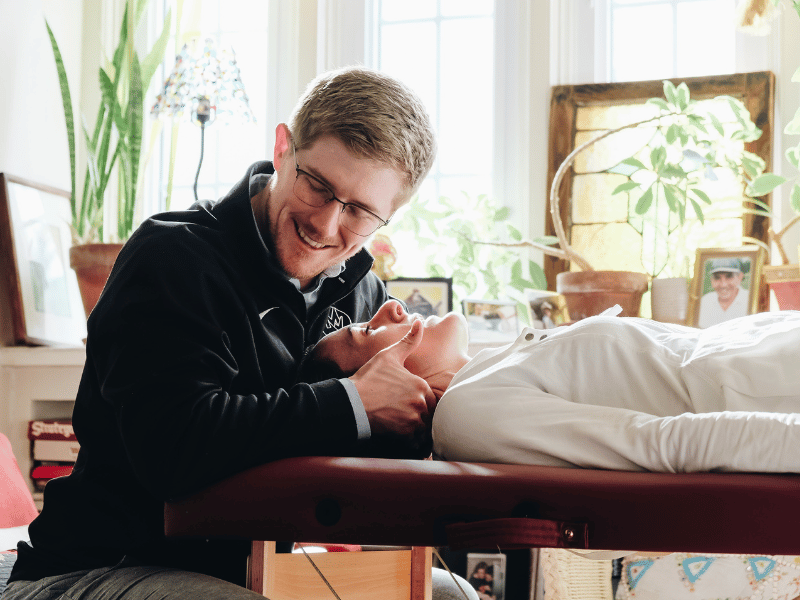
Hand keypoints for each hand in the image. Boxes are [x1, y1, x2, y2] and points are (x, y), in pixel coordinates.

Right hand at [350, 320, 436, 435]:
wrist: (351, 401)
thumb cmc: (368, 378)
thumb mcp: (388, 355)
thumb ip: (408, 341)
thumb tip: (420, 322)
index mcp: (420, 386)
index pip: (431, 398)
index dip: (421, 401)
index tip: (409, 402)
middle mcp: (420, 403)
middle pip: (429, 413)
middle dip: (421, 415)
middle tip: (408, 415)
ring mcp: (413, 419)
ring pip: (424, 427)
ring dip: (418, 428)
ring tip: (405, 425)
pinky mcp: (404, 434)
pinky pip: (417, 441)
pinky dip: (413, 441)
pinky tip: (403, 435)